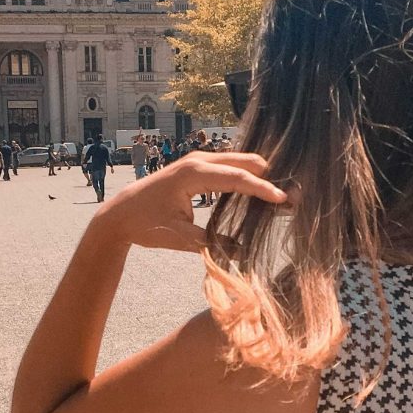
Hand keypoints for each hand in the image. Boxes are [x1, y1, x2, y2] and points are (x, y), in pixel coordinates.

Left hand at [92, 152, 285, 252]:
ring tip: (281, 193)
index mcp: (192, 174)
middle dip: (268, 175)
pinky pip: (229, 166)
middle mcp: (197, 160)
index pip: (236, 178)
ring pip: (238, 161)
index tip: (283, 199)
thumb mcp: (179, 238)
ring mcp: (197, 161)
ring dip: (259, 174)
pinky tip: (259, 191)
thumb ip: (211, 242)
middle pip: (243, 161)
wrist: (119, 214)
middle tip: (293, 193)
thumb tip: (242, 252)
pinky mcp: (197, 167)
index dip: (262, 188)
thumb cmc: (145, 225)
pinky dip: (246, 175)